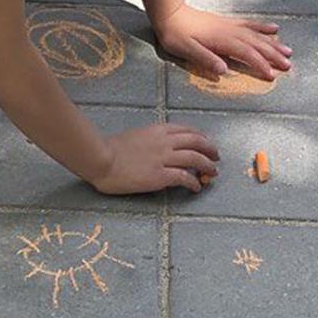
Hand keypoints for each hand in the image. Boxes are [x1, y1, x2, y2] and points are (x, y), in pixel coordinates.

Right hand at [88, 122, 219, 193]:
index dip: (201, 137)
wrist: (101, 159)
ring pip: (195, 158)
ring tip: (213, 173)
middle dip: (210, 149)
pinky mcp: (159, 176)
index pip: (187, 130)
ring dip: (208, 166)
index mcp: (158, 130)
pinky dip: (194, 182)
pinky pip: (184, 178)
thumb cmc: (111, 149)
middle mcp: (164, 142)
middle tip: (216, 157)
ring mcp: (163, 158)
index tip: (206, 143)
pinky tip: (196, 188)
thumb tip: (161, 146)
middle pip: (197, 142)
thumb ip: (152, 139)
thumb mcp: (136, 135)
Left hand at [156, 6, 291, 79]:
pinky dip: (263, 27)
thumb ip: (205, 59)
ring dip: (273, 44)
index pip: (246, 54)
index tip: (272, 74)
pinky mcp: (227, 23)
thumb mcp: (186, 49)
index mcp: (221, 40)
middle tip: (289, 66)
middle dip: (273, 56)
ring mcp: (230, 26)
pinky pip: (250, 24)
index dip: (260, 64)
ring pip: (257, 35)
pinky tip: (274, 29)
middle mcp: (230, 32)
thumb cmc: (176, 34)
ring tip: (288, 51)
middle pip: (256, 44)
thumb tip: (224, 70)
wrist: (170, 13)